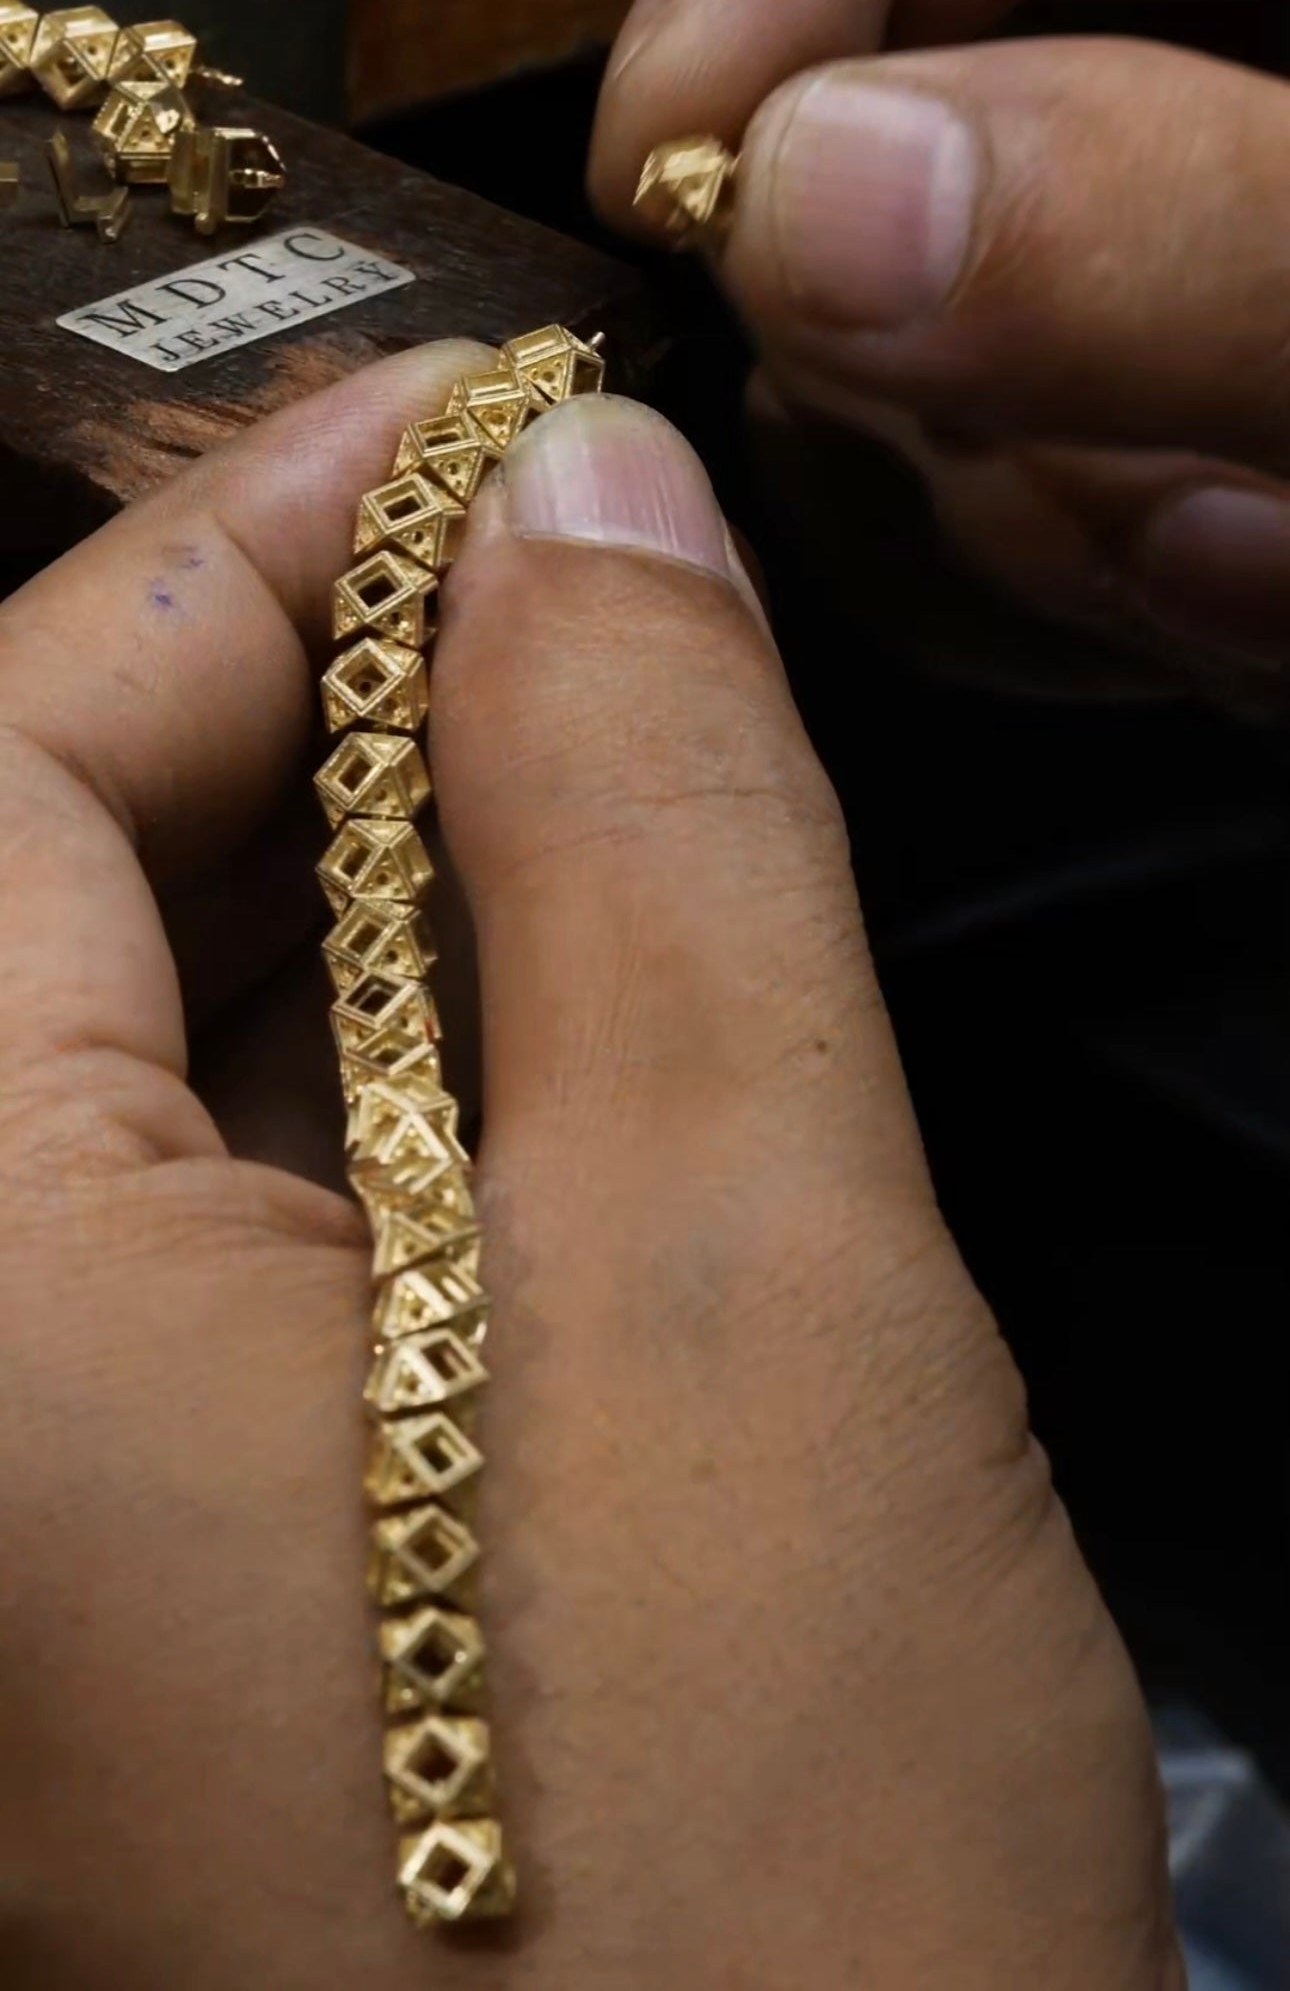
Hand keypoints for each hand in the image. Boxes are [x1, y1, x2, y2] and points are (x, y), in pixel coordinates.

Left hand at [0, 349, 1178, 1986]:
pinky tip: (548, 1007)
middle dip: (313, 700)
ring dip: (360, 881)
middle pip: (41, 900)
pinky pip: (195, 1236)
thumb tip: (587, 499)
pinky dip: (370, 1079)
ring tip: (586, 752)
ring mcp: (4, 1516)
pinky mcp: (109, 1591)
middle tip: (561, 564)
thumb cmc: (746, 1894)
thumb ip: (653, 826)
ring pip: (136, 1064)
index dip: (246, 538)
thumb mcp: (749, 1278)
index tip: (476, 421)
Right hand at [593, 0, 1289, 694]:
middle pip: (888, 29)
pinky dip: (1058, 583)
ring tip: (1237, 559)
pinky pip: (967, 475)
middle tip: (997, 431)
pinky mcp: (1147, 401)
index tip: (667, 159)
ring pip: (893, 298)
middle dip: (898, 275)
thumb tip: (803, 195)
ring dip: (1014, 483)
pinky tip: (1230, 607)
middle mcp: (1213, 34)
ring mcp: (1157, 232)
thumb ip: (1178, 224)